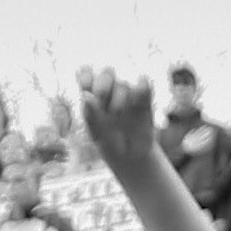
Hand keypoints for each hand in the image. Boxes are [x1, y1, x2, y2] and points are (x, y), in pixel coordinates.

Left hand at [73, 64, 158, 180]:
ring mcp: (128, 94)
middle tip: (101, 97)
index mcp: (93, 96)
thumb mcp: (97, 134)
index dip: (86, 74)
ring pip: (123, 82)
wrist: (133, 158)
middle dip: (103, 83)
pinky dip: (140, 88)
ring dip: (119, 96)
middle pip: (107, 72)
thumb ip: (91, 115)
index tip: (85, 83)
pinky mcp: (145, 98)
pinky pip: (144, 83)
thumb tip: (85, 95)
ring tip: (118, 114)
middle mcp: (111, 91)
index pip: (87, 75)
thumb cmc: (110, 145)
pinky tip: (136, 103)